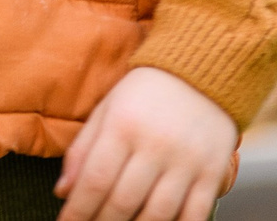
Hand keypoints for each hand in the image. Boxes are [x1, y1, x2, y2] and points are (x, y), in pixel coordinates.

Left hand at [53, 67, 236, 220]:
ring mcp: (187, 160)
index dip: (78, 211)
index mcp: (123, 125)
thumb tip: (63, 191)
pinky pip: (194, 214)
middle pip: (123, 202)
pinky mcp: (213, 172)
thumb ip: (83, 150)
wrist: (204, 70)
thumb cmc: (147, 93)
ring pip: (157, 214)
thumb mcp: (107, 109)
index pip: (95, 181)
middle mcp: (155, 144)